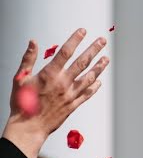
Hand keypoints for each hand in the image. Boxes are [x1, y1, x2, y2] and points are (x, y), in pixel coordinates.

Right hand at [4, 29, 108, 157]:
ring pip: (89, 77)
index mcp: (50, 74)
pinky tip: (99, 81)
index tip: (82, 31)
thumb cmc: (22, 103)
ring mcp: (70, 94)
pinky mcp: (73, 105)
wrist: (29, 126)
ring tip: (106, 59)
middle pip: (82, 62)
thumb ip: (28, 59)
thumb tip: (33, 42)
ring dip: (99, 67)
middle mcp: (63, 83)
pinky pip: (87, 94)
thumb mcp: (20, 78)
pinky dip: (94, 87)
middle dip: (93, 50)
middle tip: (102, 41)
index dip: (75, 40)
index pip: (65, 52)